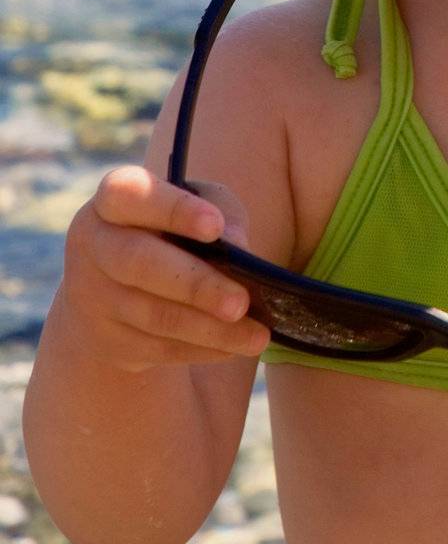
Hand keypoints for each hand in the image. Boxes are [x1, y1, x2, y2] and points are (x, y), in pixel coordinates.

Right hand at [60, 166, 270, 373]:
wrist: (118, 284)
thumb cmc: (171, 230)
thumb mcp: (198, 204)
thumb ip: (221, 212)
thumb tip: (238, 248)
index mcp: (114, 199)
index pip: (131, 195)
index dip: (173, 209)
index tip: (216, 227)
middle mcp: (93, 245)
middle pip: (139, 263)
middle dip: (195, 284)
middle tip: (242, 301)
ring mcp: (94, 297)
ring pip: (154, 316)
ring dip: (209, 329)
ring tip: (256, 336)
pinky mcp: (106, 340)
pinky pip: (158, 348)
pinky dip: (202, 348)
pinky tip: (235, 345)